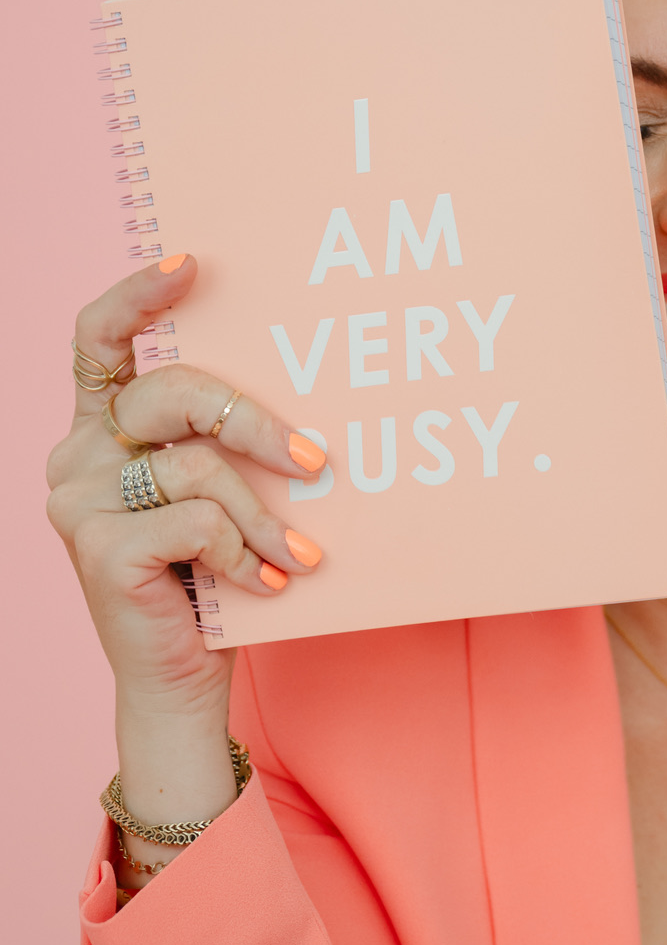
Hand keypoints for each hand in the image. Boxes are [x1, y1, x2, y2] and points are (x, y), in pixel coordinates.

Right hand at [46, 255, 324, 758]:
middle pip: (172, 392)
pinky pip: (197, 520)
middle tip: (313, 459)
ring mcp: (79, 502)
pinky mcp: (99, 550)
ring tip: (297, 553)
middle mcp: (75, 456)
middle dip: (254, 421)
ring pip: (198, 467)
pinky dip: (242, 552)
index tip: (189, 264)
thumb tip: (294, 392)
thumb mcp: (216, 496)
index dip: (136, 295)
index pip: (99, 340)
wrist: (180, 680)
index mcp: (99, 429)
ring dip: (264, 514)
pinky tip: (262, 582)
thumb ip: (217, 443)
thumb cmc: (210, 577)